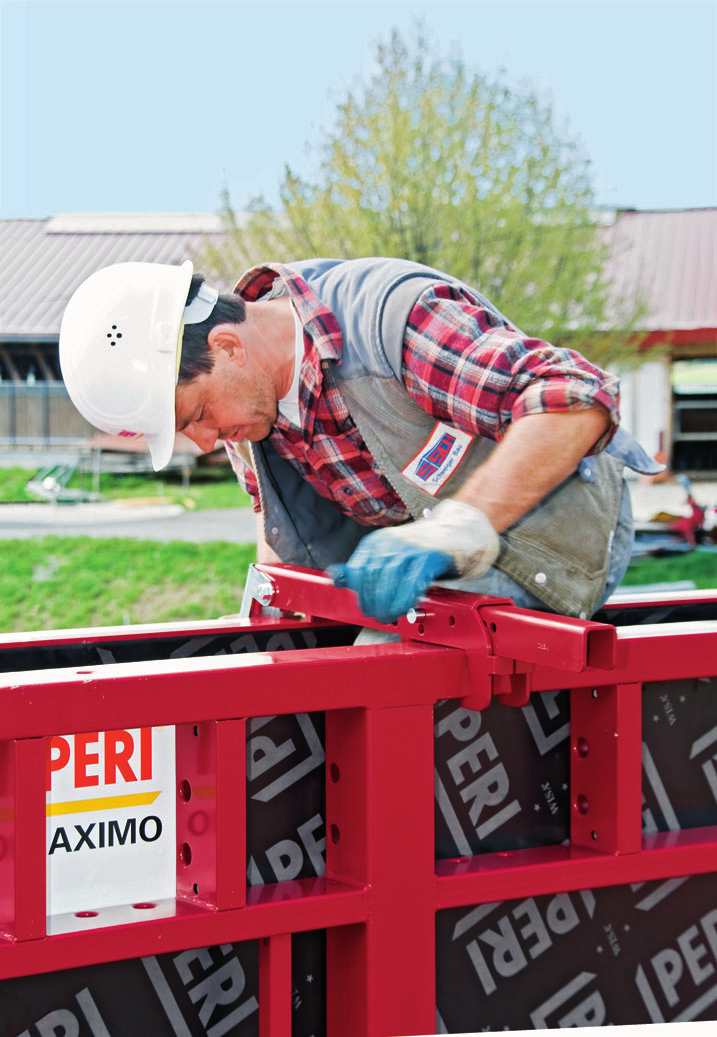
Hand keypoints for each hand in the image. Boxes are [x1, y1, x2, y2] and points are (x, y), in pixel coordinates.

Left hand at [328, 499, 499, 622]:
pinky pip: (413, 583)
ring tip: (390, 615)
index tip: (365, 606)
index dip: (359, 593)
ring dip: (387, 605)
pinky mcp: (429, 557)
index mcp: (375, 542)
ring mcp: (410, 548)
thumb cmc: (419, 549)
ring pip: (390, 582)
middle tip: (378, 615)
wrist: (454, 534)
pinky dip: (406, 599)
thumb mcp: (386, 554)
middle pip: (372, 579)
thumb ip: (363, 567)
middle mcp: (390, 542)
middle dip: (373, 603)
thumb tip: (336, 577)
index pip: (357, 571)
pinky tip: (406, 607)